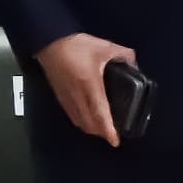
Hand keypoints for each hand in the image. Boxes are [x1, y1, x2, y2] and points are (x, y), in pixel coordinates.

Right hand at [36, 31, 142, 146]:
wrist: (49, 41)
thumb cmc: (76, 45)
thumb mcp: (104, 46)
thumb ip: (123, 54)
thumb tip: (134, 63)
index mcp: (90, 85)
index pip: (100, 113)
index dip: (108, 129)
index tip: (115, 141)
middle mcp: (78, 96)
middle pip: (89, 123)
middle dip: (101, 133)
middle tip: (112, 136)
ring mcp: (67, 97)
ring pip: (79, 121)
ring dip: (90, 129)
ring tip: (100, 129)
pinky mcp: (60, 95)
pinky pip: (72, 115)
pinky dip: (81, 121)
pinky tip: (86, 118)